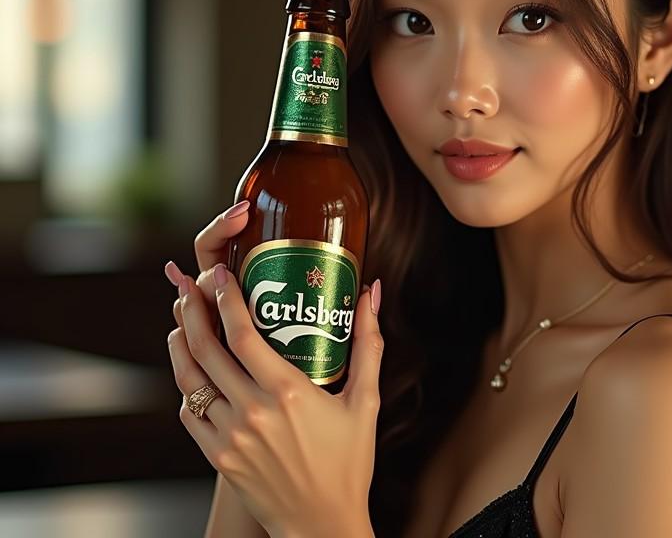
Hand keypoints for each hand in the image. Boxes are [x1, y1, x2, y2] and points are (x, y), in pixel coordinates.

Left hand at [164, 202, 381, 537]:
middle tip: (189, 287)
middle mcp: (253, 412)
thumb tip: (373, 295)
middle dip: (193, 312)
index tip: (222, 276)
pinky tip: (193, 372)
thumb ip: (368, 344)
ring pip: (190, 380)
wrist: (321, 524)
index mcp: (288, 393)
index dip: (227, 300)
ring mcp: (231, 436)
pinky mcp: (218, 457)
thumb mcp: (365, 401)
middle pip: (207, 350)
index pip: (243, 335)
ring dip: (181, 344)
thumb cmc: (348, 463)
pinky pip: (189, 413)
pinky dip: (187, 387)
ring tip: (181, 321)